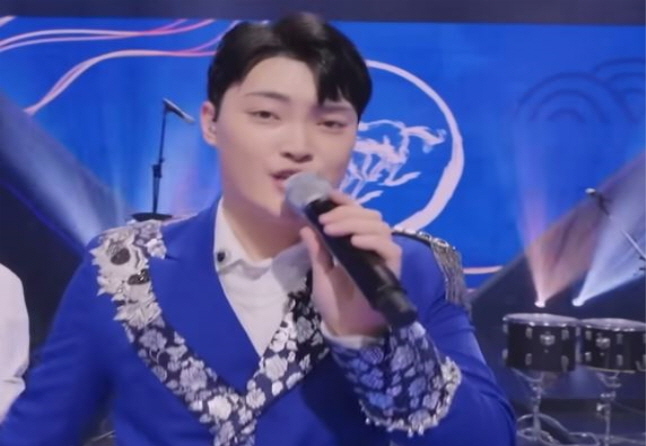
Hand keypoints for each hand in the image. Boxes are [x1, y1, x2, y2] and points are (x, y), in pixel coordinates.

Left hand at [299, 190, 401, 336]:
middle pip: (369, 215)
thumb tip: (305, 226)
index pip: (356, 213)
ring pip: (379, 226)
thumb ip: (317, 250)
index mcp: (355, 241)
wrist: (345, 328)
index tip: (327, 197)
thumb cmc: (335, 302)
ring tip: (333, 231)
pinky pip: (389, 246)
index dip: (344, 201)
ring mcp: (383, 255)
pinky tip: (354, 242)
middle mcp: (372, 245)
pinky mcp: (393, 267)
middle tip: (325, 222)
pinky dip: (371, 240)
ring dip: (354, 223)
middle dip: (345, 213)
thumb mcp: (320, 272)